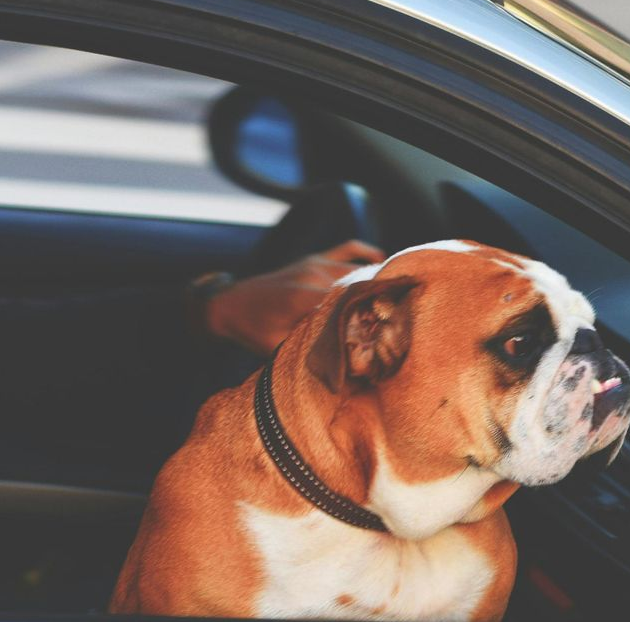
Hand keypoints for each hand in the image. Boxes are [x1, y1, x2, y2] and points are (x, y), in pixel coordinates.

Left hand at [201, 239, 386, 355]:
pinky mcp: (313, 258)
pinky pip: (346, 248)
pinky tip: (381, 260)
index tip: (392, 326)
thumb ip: (308, 350)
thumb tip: (340, 366)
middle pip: (358, 284)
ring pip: (356, 268)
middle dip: (379, 298)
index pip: (348, 302)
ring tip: (398, 293)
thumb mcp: (278, 348)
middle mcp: (312, 275)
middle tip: (402, 312)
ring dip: (376, 279)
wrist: (227, 304)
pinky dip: (365, 252)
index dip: (372, 313)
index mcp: (303, 297)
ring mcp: (314, 263)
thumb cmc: (252, 330)